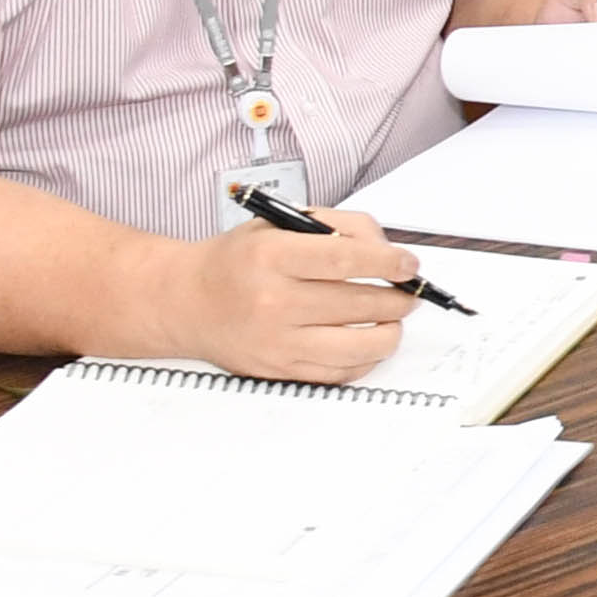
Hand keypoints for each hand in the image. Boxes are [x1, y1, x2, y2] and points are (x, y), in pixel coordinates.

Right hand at [153, 208, 416, 383]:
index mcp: (271, 256)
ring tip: (393, 319)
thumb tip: (387, 250)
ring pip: (356, 346)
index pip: (345, 259)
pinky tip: (368, 342)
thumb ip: (337, 227)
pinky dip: (365, 359)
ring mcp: (275, 342)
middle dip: (397, 299)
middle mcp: (272, 301)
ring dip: (389, 332)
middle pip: (357, 304)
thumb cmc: (238, 260)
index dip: (388, 263)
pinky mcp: (279, 370)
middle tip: (409, 293)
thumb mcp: (280, 224)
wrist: (186, 302)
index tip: (410, 265)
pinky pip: (339, 373)